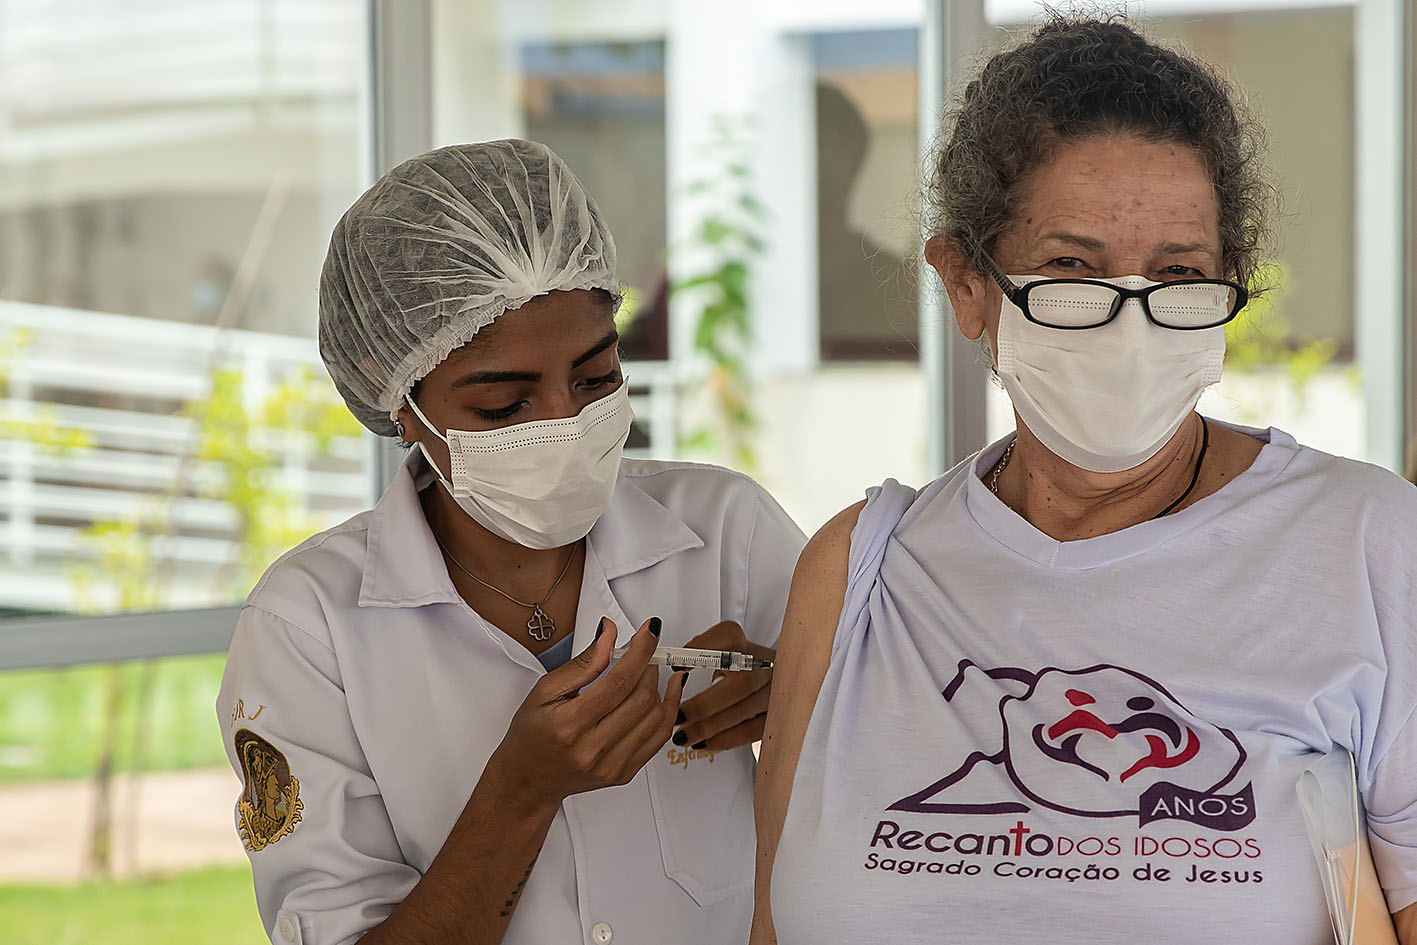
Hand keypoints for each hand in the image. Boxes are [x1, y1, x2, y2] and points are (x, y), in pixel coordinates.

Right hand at [487, 616, 686, 811]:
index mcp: (570, 726)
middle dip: (650, 666)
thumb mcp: (545, 691)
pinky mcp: (624, 774)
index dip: (641, 651)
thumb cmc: (531, 735)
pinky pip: (659, 738)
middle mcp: (593, 749)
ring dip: (660, 686)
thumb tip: (609, 634)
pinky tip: (669, 692)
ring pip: (656, 717)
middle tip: (645, 650)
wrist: (528, 780)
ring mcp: (612, 765)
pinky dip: (669, 711)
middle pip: (642, 699)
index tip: (650, 631)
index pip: (619, 682)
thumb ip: (582, 663)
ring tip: (651, 669)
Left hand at [672, 620, 773, 751]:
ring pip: (744, 711)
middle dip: (704, 703)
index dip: (703, 648)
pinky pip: (750, 732)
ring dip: (708, 726)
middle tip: (678, 715)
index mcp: (745, 644)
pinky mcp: (773, 716)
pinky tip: (702, 743)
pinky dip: (723, 740)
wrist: (775, 677)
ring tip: (683, 734)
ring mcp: (772, 691)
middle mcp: (763, 665)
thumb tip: (648, 653)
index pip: (728, 637)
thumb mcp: (718, 651)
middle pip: (740, 682)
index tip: (678, 665)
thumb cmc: (737, 666)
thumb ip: (691, 652)